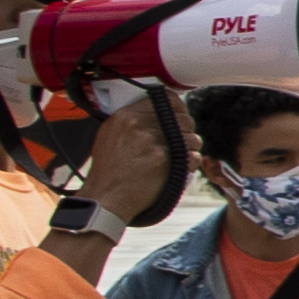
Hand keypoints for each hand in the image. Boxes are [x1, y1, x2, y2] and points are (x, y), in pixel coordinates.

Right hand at [79, 86, 178, 221]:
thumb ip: (133, 120)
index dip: (178, 108)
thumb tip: (163, 110)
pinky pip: (192, 156)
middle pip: (182, 118)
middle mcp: (138, 124)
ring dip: (190, 149)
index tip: (181, 116)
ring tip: (179, 159)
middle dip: (187, 131)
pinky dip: (191, 163)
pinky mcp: (164, 159)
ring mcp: (151, 141)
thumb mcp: (111, 135)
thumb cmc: (109, 171)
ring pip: (191, 137)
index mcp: (125, 116)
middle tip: (181, 143)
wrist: (105, 199)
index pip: (165, 98)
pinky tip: (181, 169)